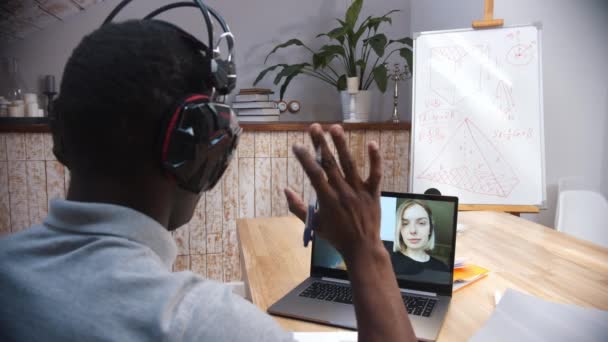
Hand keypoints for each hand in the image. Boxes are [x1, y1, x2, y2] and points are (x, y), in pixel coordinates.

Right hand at [285, 123, 382, 262]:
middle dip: (320, 144)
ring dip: (342, 145)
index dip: (304, 159)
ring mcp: (359, 191)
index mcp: (327, 199)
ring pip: (349, 164)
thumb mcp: (314, 225)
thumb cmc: (336, 236)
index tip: (296, 146)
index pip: (313, 174)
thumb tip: (285, 190)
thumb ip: (298, 207)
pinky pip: (375, 173)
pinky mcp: (373, 192)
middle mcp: (342, 192)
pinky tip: (372, 143)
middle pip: (329, 164)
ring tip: (335, 127)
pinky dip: (374, 159)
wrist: (362, 248)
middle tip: (314, 127)